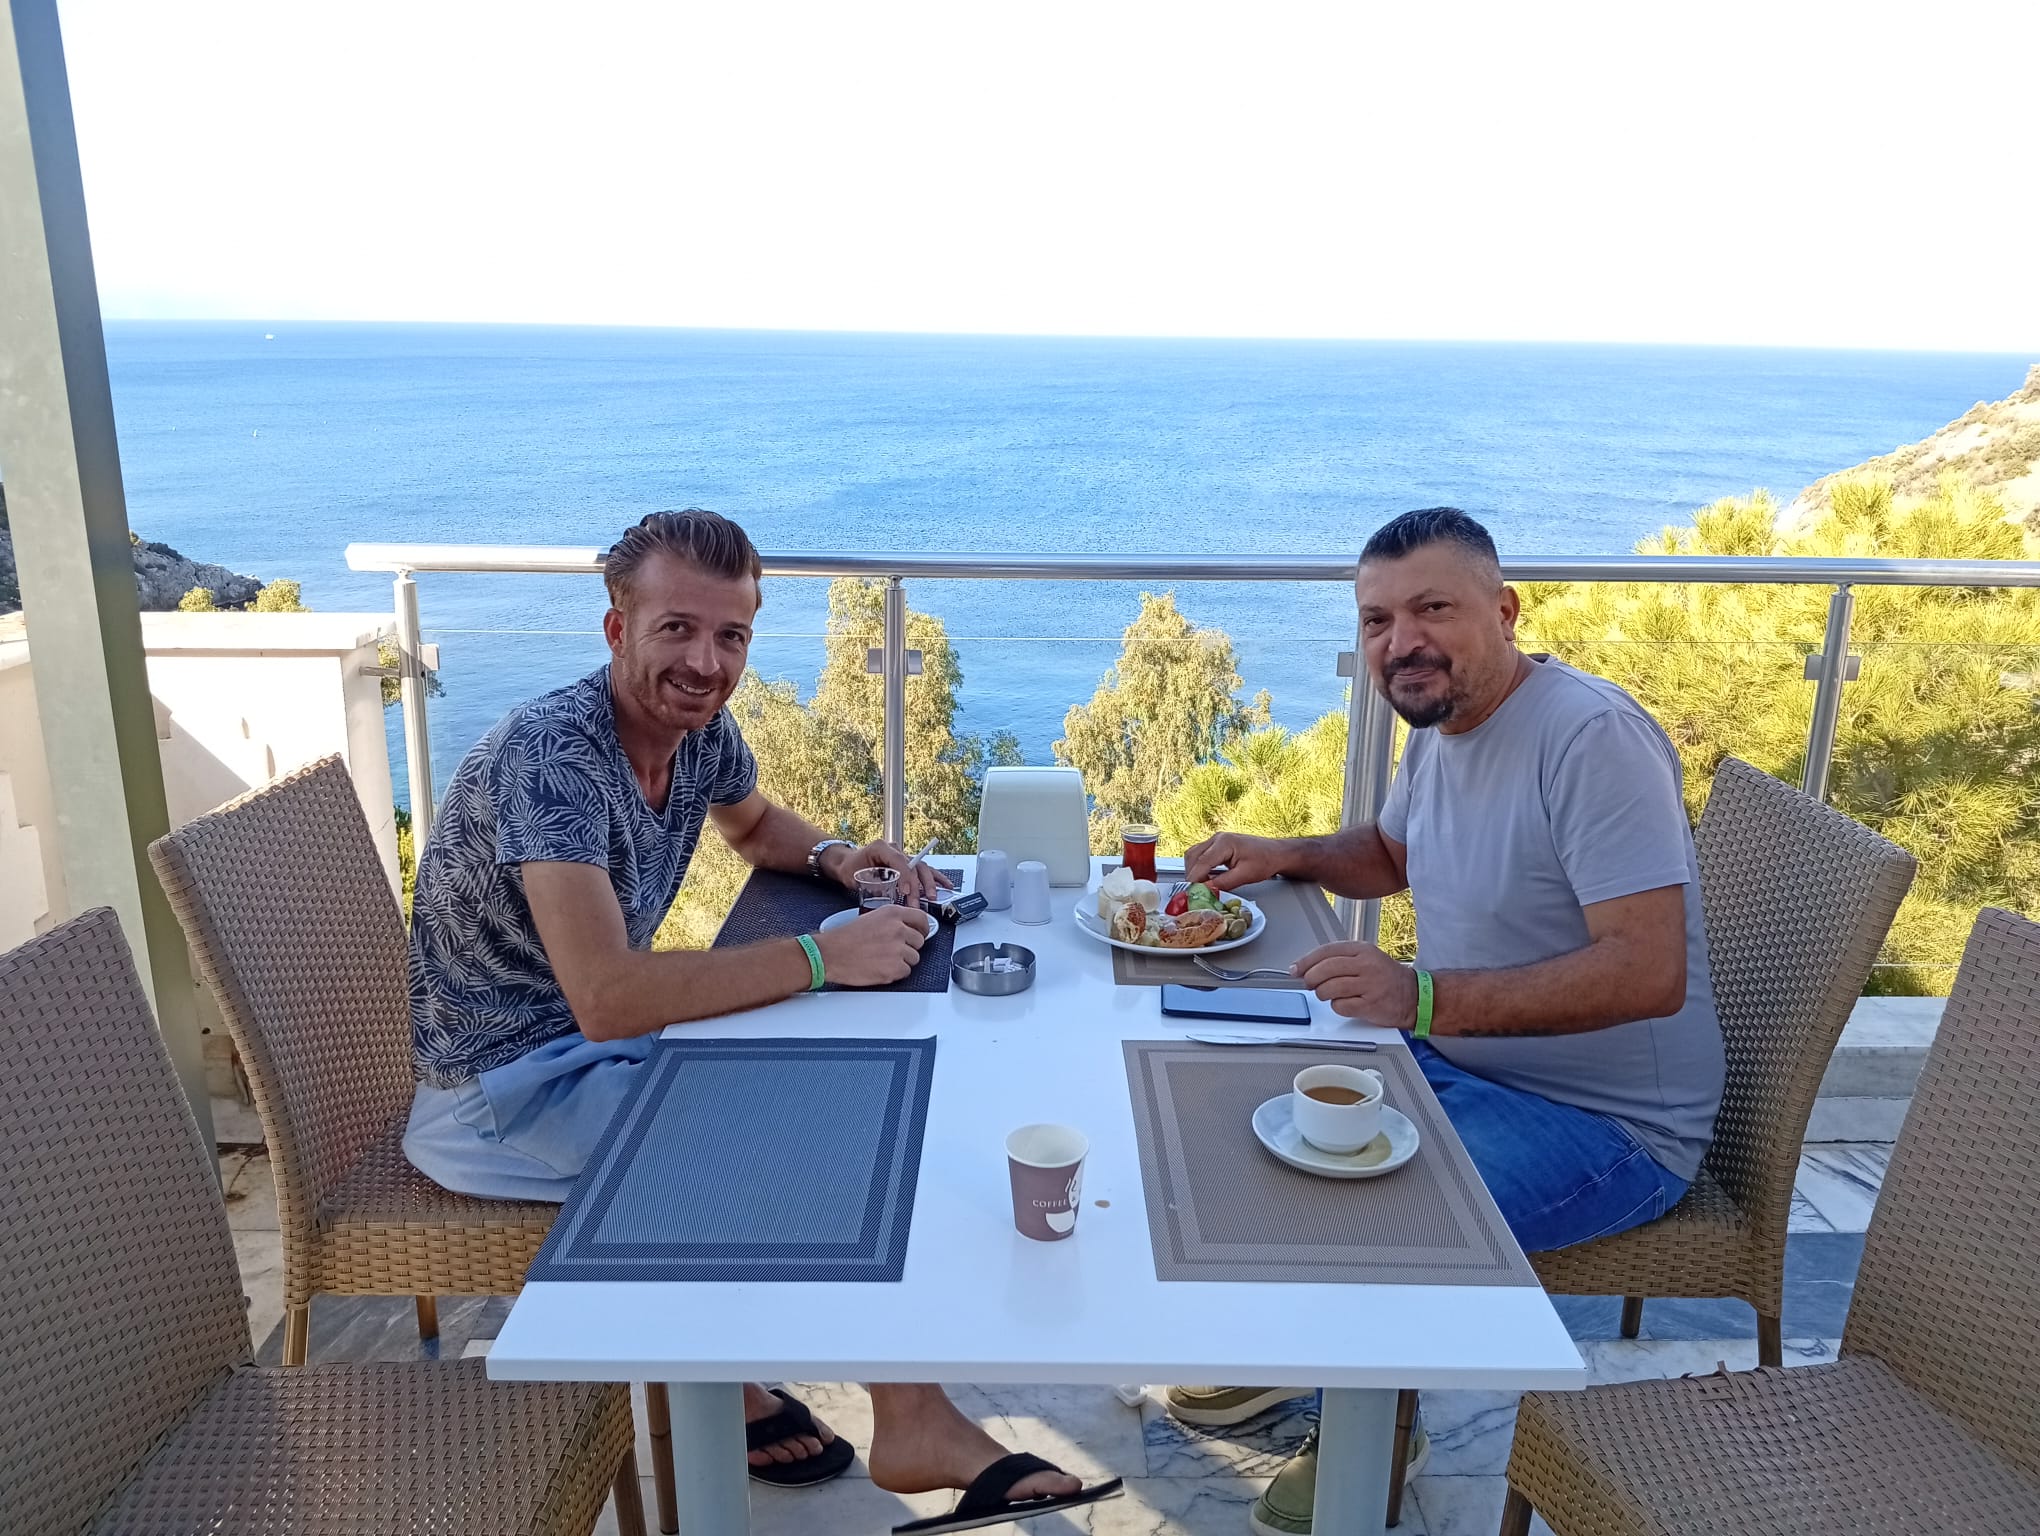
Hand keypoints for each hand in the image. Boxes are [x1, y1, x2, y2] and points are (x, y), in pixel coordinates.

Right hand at [814, 905, 928, 986]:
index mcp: (892, 913)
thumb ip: (892, 921)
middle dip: (909, 947)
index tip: (921, 933)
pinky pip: (905, 972)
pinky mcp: (895, 968)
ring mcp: (898, 949)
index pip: (922, 918)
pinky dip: (895, 972)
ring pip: (914, 958)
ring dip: (902, 960)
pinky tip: (880, 967)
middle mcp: (898, 929)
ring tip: (882, 959)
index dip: (923, 928)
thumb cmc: (844, 938)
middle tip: (892, 950)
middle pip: (919, 941)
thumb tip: (908, 928)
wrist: (829, 954)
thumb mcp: (870, 918)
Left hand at [827, 839, 953, 904]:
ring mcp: (903, 856)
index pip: (899, 861)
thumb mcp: (855, 875)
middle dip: (919, 884)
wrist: (848, 863)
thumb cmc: (850, 868)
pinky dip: (935, 878)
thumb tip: (886, 893)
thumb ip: (871, 882)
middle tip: (918, 901)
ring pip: (921, 867)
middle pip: (914, 865)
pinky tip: (945, 886)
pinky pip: (923, 870)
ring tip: (933, 896)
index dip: (906, 876)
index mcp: (882, 848)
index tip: (907, 891)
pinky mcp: (907, 865)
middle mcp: (895, 850)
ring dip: (929, 883)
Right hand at [1184, 830, 1288, 891]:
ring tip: (1199, 886)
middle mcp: (1217, 838)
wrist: (1275, 853)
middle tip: (1194, 892)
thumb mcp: (1245, 875)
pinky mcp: (1216, 845)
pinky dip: (1198, 867)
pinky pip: (1199, 855)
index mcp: (1224, 842)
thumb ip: (1224, 883)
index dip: (1194, 879)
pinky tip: (1204, 878)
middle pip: (1193, 857)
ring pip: (1193, 855)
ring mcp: (1215, 840)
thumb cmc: (1265, 861)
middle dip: (1191, 875)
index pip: (1201, 862)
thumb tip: (1206, 890)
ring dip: (1193, 871)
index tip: (1190, 892)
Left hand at [1292, 941, 1419, 1028]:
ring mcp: (1369, 984)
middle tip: (1310, 984)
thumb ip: (1339, 959)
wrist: (1414, 996)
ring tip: (1329, 994)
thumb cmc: (1385, 978)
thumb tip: (1306, 967)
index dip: (1307, 961)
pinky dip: (1337, 1006)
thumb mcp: (1365, 958)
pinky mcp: (1370, 1004)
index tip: (1295, 969)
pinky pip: (1340, 1006)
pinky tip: (1346, 1003)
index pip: (1327, 951)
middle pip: (1325, 969)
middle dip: (1311, 978)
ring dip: (1323, 994)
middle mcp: (1366, 964)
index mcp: (1362, 949)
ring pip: (1330, 988)